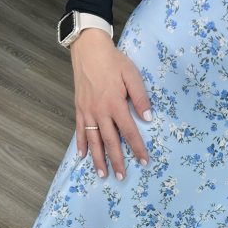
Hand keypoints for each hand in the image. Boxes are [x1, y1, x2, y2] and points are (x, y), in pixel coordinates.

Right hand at [70, 27, 152, 179]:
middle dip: (116, 161)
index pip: (129, 132)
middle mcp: (100, 112)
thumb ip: (140, 97)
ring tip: (102, 174)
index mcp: (115, 104)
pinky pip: (80, 130)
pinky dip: (81, 144)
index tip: (144, 161)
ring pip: (94, 140)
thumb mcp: (131, 75)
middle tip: (121, 177)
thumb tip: (148, 118)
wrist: (88, 49)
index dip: (137, 148)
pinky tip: (82, 156)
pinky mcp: (79, 109)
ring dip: (98, 159)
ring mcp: (88, 112)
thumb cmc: (113, 61)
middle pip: (110, 142)